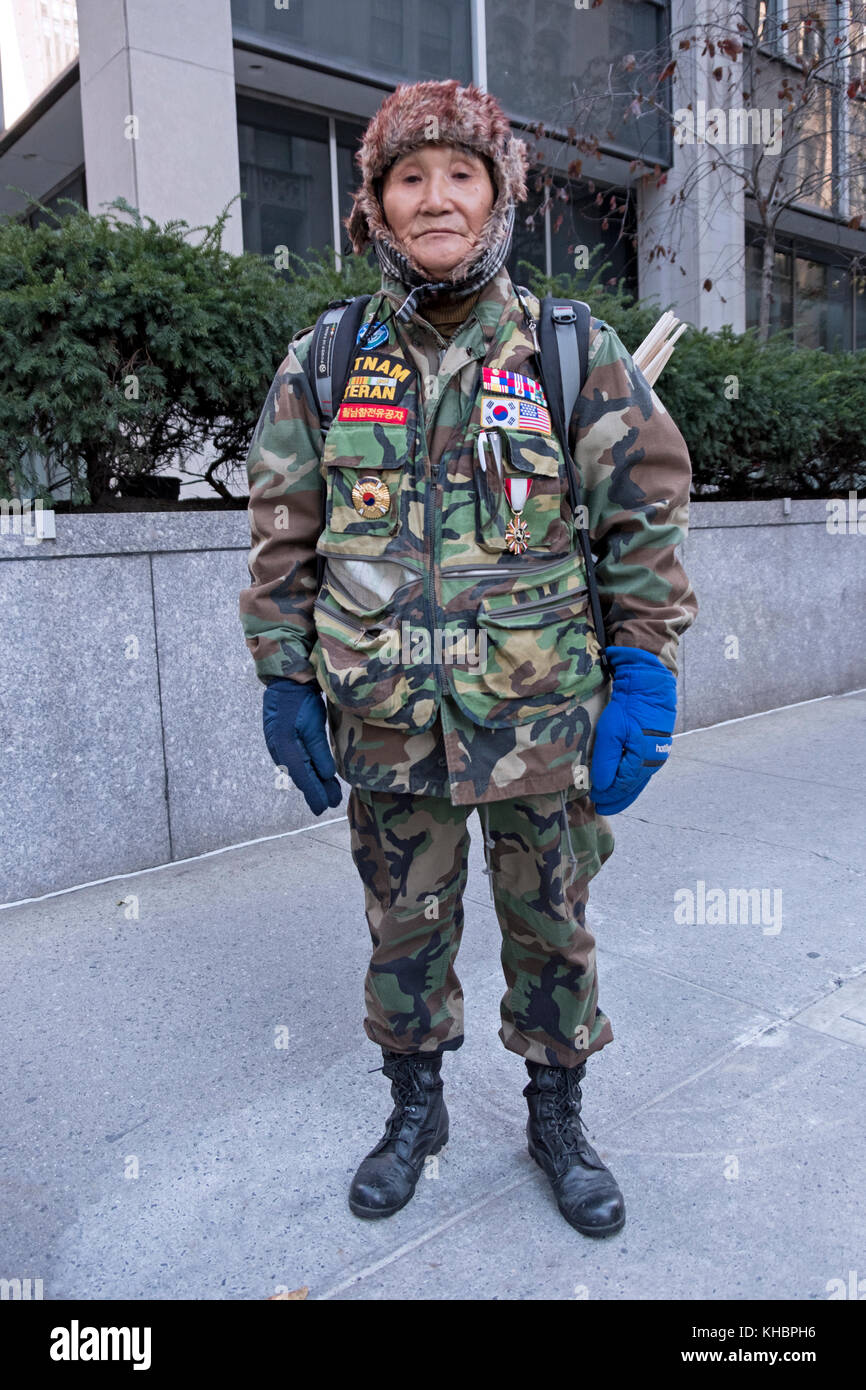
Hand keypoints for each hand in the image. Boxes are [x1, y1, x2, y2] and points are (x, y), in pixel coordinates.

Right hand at [262, 678, 342, 815]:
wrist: (286, 682)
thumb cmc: (300, 702)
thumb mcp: (312, 726)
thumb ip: (319, 751)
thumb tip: (326, 775)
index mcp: (286, 750)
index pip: (304, 778)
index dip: (315, 794)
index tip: (324, 808)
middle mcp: (282, 752)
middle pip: (302, 777)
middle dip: (317, 791)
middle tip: (331, 803)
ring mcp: (282, 746)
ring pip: (301, 769)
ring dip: (315, 781)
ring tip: (330, 792)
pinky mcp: (285, 740)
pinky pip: (299, 760)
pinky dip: (310, 769)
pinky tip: (319, 773)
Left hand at [589, 646, 676, 813]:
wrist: (650, 686)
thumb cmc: (628, 707)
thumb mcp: (611, 732)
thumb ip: (606, 761)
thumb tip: (602, 787)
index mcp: (641, 760)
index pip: (622, 785)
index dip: (608, 796)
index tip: (595, 801)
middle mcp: (652, 761)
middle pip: (633, 787)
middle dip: (617, 799)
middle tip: (602, 808)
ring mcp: (657, 755)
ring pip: (639, 781)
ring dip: (625, 792)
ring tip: (611, 800)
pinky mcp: (657, 747)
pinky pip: (643, 771)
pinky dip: (633, 780)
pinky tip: (626, 782)